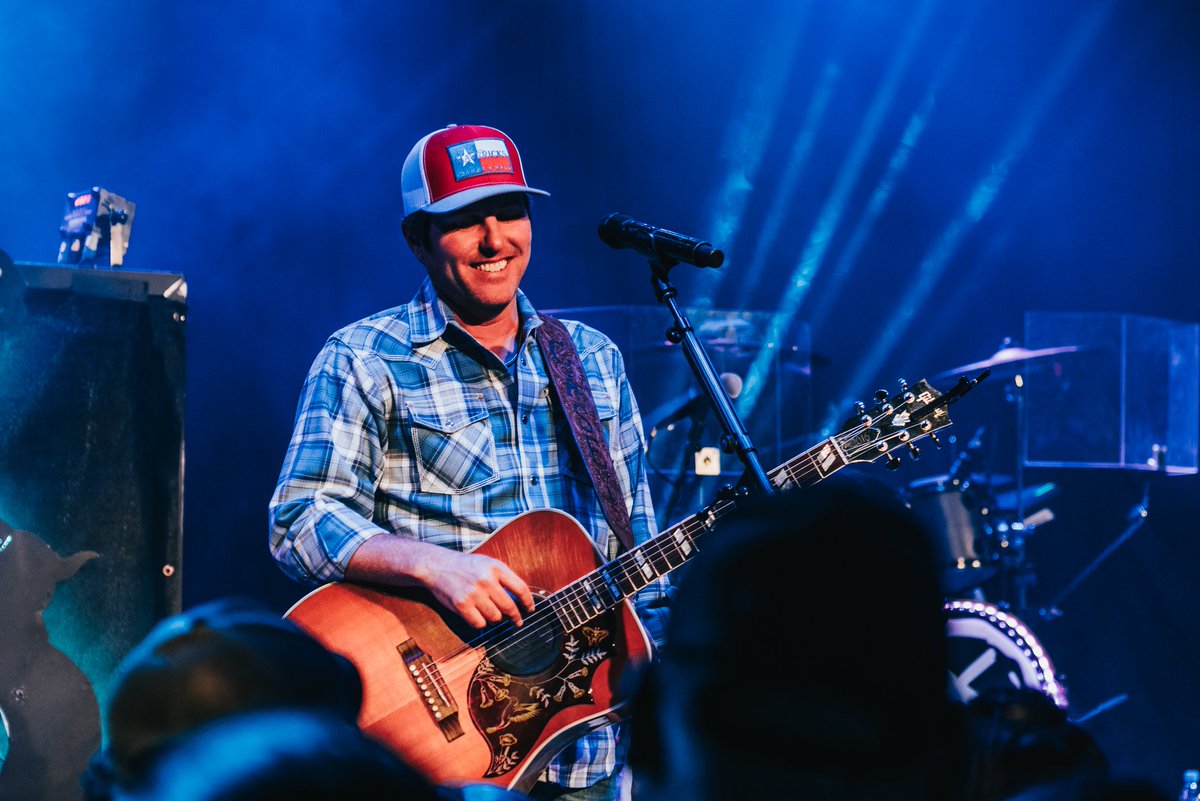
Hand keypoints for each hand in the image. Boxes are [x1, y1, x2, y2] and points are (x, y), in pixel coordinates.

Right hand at [419, 549, 536, 628]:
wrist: (437, 565)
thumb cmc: (465, 566)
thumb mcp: (487, 563)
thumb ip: (503, 578)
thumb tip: (520, 599)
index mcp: (496, 568)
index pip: (520, 588)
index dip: (528, 602)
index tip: (530, 610)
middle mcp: (486, 580)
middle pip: (509, 607)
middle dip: (515, 617)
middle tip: (517, 622)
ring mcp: (474, 594)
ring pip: (495, 617)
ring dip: (495, 619)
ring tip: (490, 613)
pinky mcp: (462, 605)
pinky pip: (479, 623)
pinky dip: (480, 622)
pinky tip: (477, 616)